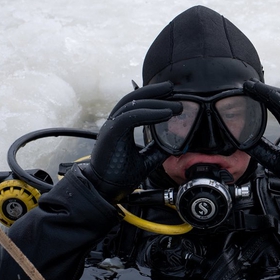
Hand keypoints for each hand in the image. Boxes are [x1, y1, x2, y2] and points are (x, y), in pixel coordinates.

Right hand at [84, 82, 181, 201]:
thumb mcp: (146, 160)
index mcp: (120, 128)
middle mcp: (114, 124)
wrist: (104, 191)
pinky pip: (130, 117)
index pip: (136, 105)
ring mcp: (111, 128)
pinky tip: (166, 114)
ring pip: (132, 104)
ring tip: (175, 105)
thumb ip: (157, 149)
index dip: (152, 98)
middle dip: (154, 91)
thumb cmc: (119, 177)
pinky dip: (149, 114)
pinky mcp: (111, 134)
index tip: (170, 95)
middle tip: (173, 88)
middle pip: (134, 99)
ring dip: (156, 102)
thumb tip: (175, 144)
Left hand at [243, 81, 279, 193]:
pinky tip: (272, 95)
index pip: (275, 107)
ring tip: (255, 86)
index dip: (261, 98)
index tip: (246, 91)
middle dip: (263, 91)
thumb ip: (260, 148)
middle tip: (247, 84)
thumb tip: (240, 144)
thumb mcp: (273, 159)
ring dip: (271, 93)